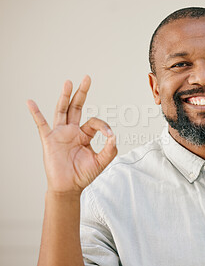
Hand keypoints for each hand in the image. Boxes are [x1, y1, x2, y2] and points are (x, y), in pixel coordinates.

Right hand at [27, 75, 116, 193]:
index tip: (109, 135)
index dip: (103, 126)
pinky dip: (36, 113)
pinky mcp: (49, 140)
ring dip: (65, 96)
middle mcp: (72, 131)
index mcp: (84, 135)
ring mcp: (60, 134)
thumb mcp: (102, 161)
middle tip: (87, 78)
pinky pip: (41, 124)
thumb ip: (110, 149)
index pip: (94, 122)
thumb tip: (113, 136)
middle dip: (82, 93)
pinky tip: (31, 102)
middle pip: (76, 107)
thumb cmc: (83, 174)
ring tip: (69, 82)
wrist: (69, 187)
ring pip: (62, 110)